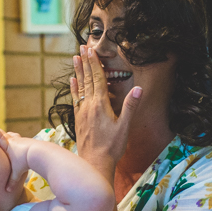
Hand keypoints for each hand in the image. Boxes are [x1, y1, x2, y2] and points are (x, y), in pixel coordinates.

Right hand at [0, 123, 29, 192]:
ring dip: (10, 136)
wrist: (38, 153)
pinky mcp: (30, 142)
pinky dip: (19, 141)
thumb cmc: (24, 162)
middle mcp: (14, 141)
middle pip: (5, 134)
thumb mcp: (16, 173)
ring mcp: (22, 140)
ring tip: (7, 136)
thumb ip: (12, 181)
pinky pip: (22, 140)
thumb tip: (7, 191)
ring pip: (14, 135)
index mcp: (7, 145)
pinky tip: (20, 145)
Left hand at [70, 45, 141, 174]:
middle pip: (87, 79)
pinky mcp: (78, 119)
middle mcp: (89, 106)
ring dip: (78, 71)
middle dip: (86, 62)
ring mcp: (82, 112)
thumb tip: (139, 89)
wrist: (94, 163)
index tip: (91, 50)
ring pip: (80, 87)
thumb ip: (130, 106)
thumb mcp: (125, 127)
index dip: (95, 63)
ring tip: (75, 58)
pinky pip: (76, 99)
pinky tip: (72, 81)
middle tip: (82, 47)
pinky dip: (74, 88)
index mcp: (101, 105)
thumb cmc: (112, 146)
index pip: (98, 79)